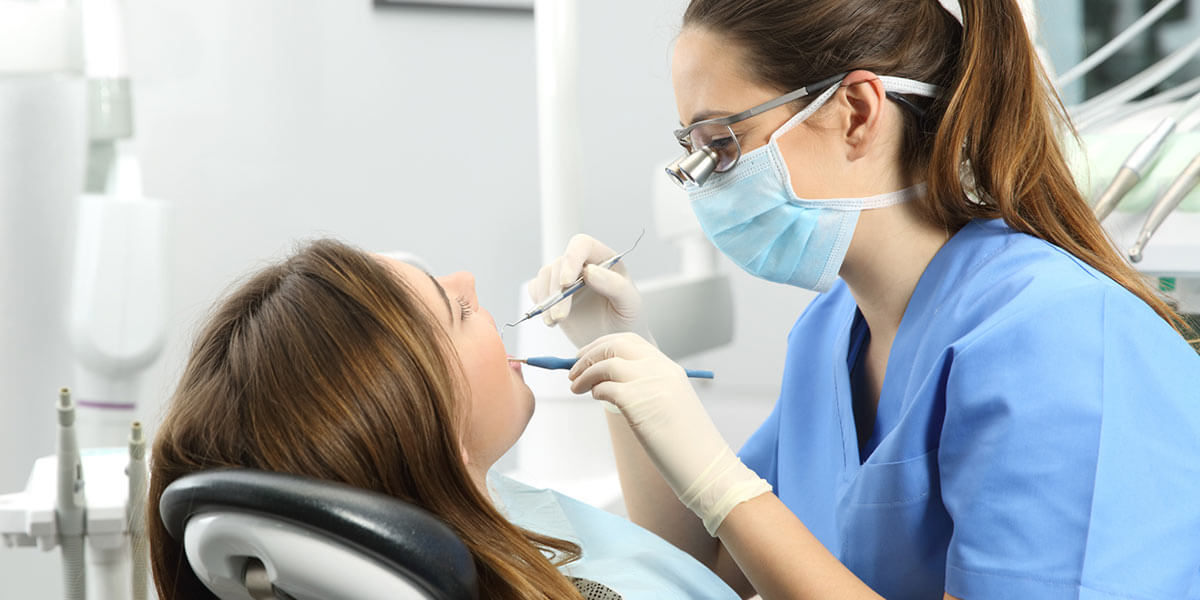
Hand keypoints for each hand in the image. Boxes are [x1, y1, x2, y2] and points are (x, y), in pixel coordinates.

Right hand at [528, 234, 649, 347]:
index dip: (571, 258)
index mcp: (603, 259)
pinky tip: (552, 320)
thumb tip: (590, 272)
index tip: (567, 282)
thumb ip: (616, 286)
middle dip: (558, 292)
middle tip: (561, 317)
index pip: (582, 245)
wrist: (611, 339)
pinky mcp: (551, 291)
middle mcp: (582, 263)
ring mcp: (565, 277)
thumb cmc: (624, 318)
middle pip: (560, 264)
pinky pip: (537, 289)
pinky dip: (540, 304)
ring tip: (556, 320)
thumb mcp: (630, 304)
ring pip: (545, 276)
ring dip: (547, 300)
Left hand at [568, 333, 770, 534]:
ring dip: (585, 373)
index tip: (587, 356)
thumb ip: (645, 387)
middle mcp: (660, 369)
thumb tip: (607, 382)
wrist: (705, 465)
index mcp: (668, 368)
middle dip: (589, 354)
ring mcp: (650, 383)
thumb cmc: (685, 443)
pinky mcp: (638, 401)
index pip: (630, 342)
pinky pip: (605, 387)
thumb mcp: (669, 404)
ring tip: (576, 387)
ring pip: (606, 363)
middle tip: (573, 369)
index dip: (603, 345)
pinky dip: (595, 390)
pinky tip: (595, 398)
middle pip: (615, 345)